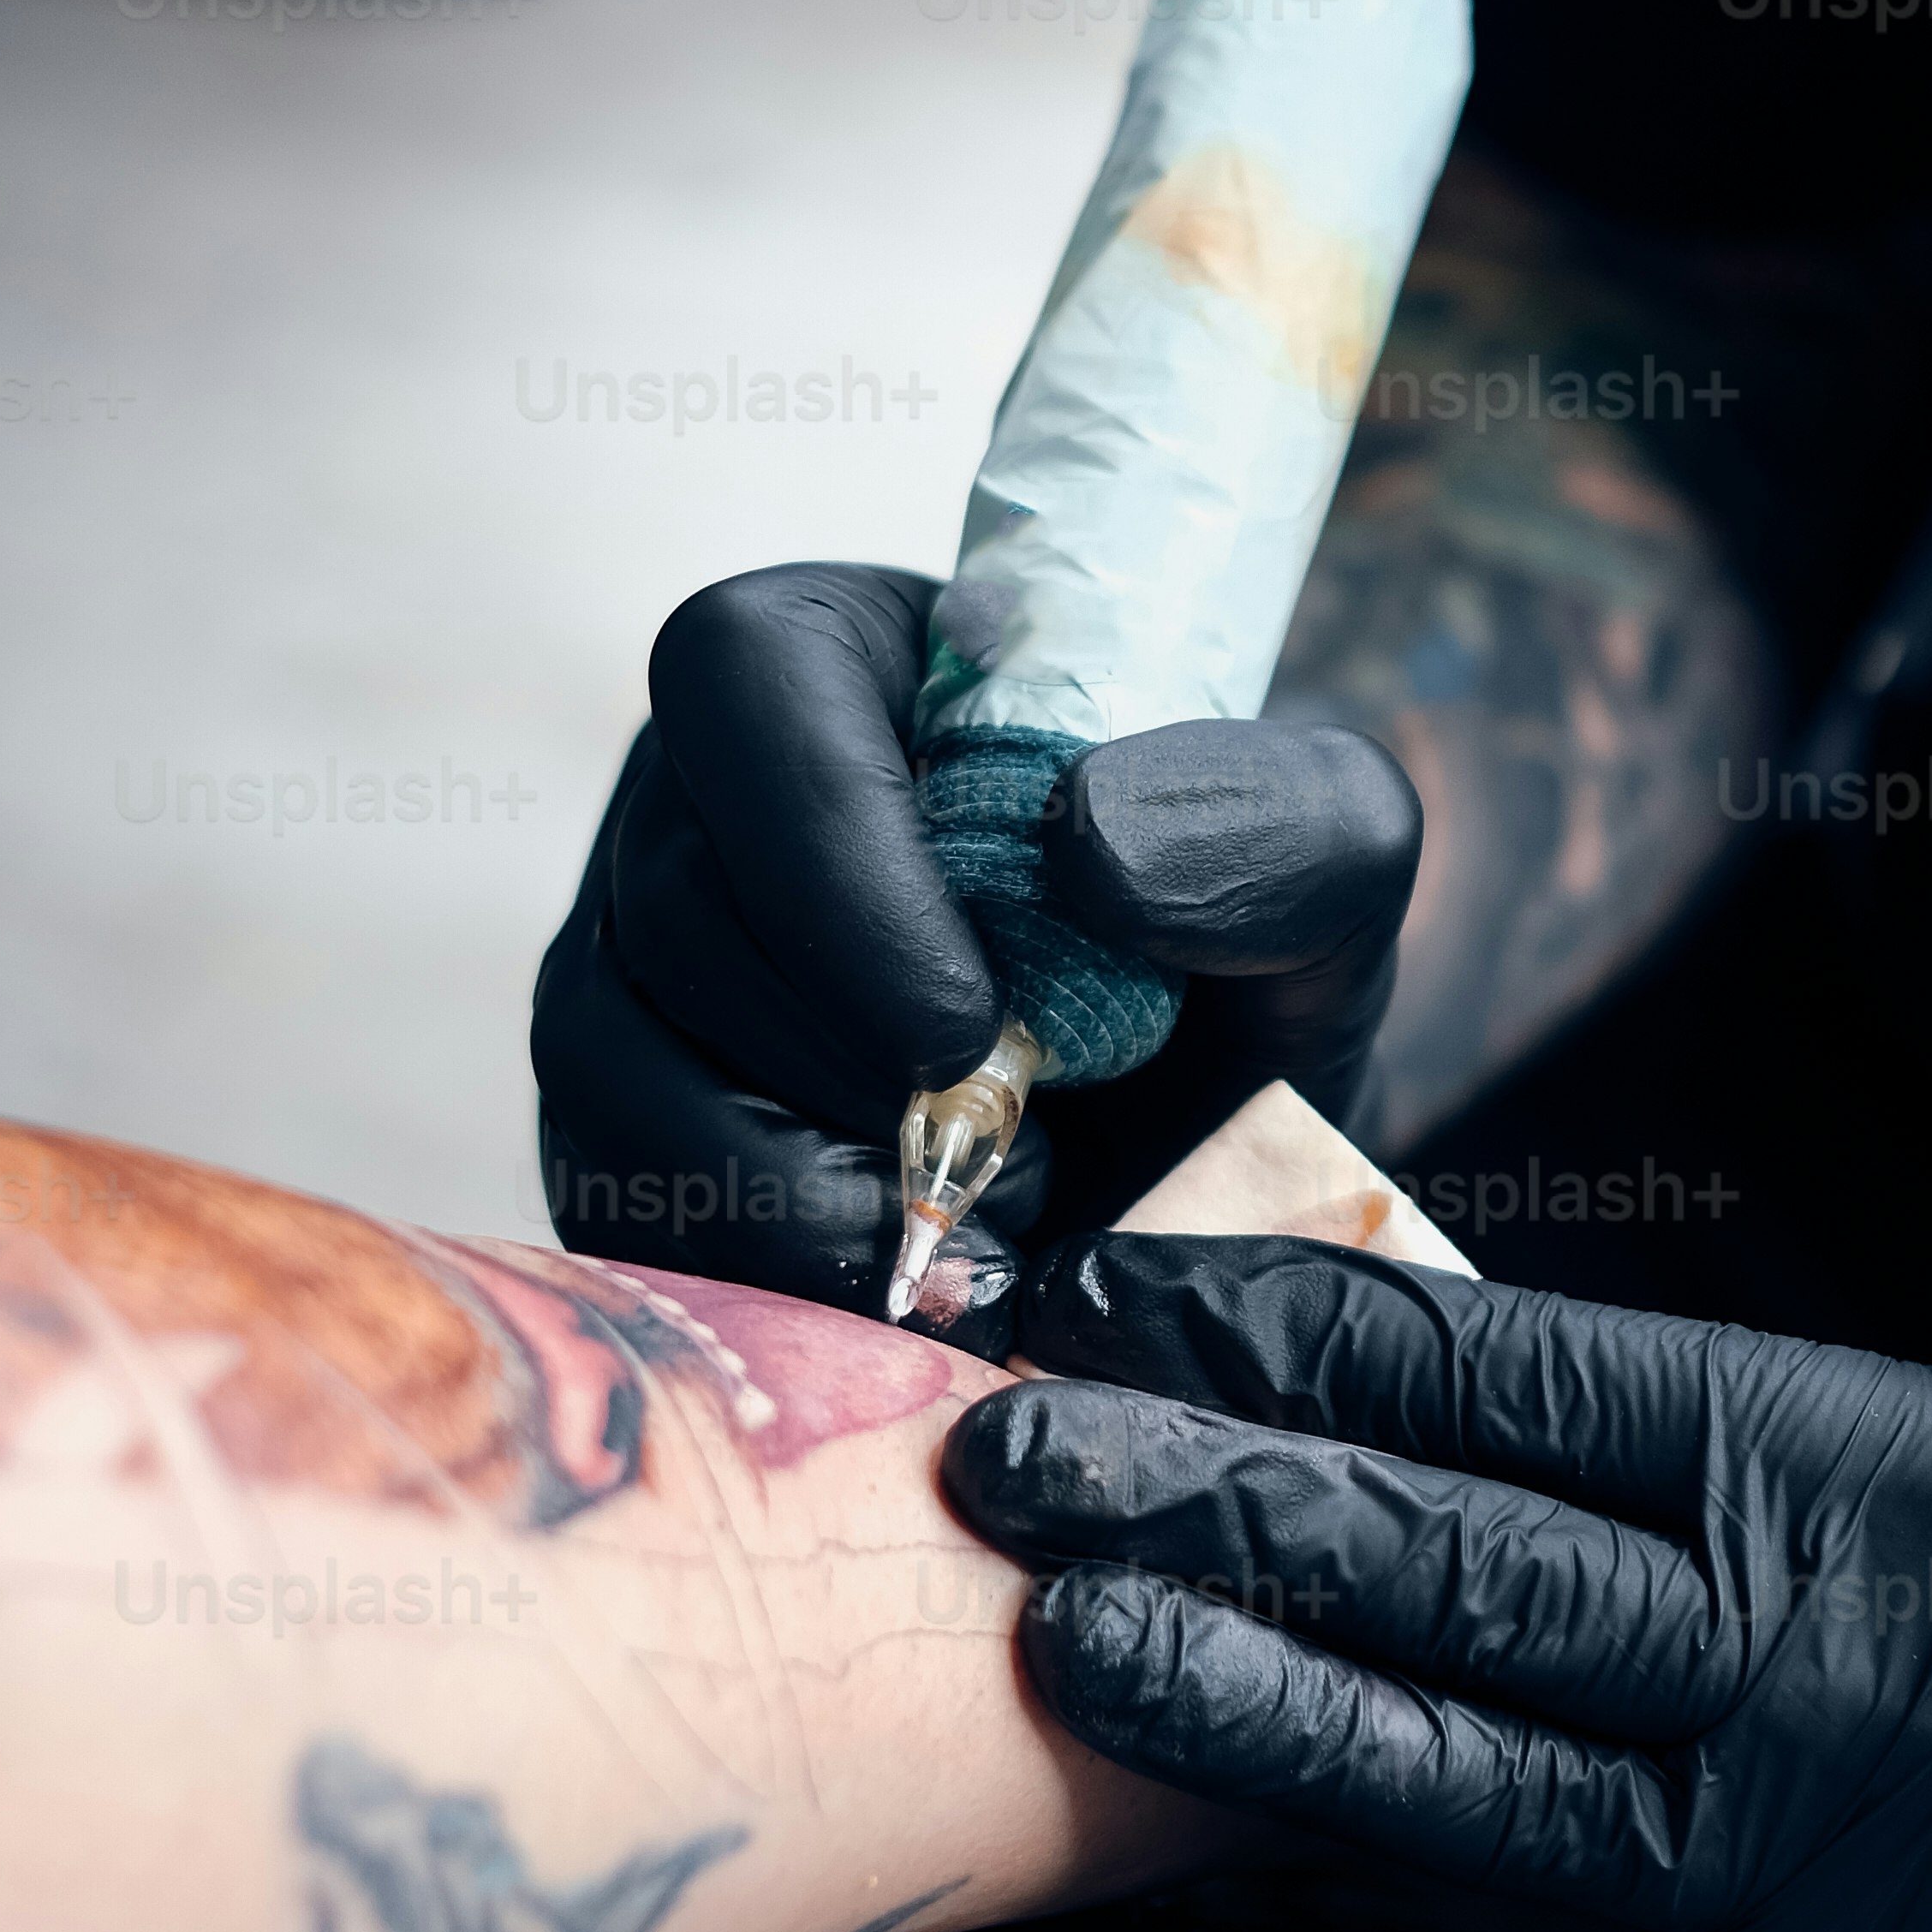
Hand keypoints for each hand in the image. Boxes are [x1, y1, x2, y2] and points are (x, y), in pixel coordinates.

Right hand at [531, 567, 1422, 1348]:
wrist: (1201, 1144)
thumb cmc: (1236, 963)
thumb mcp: (1328, 870)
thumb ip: (1284, 822)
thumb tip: (1092, 847)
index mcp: (841, 656)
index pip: (747, 680)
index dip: (835, 863)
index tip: (971, 1022)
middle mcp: (697, 790)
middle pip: (675, 900)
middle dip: (842, 1063)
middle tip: (1019, 1155)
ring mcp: (631, 952)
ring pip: (611, 1052)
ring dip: (793, 1178)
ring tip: (979, 1223)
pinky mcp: (615, 1107)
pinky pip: (604, 1178)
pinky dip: (754, 1255)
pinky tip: (905, 1276)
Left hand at [938, 1236, 1931, 1931]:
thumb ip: (1682, 1440)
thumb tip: (1387, 1407)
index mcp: (1839, 1463)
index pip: (1506, 1381)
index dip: (1289, 1335)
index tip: (1113, 1298)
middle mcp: (1815, 1658)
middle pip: (1458, 1570)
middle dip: (1212, 1505)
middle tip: (1011, 1461)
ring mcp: (1809, 1870)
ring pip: (1478, 1790)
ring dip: (1251, 1721)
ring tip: (1063, 1650)